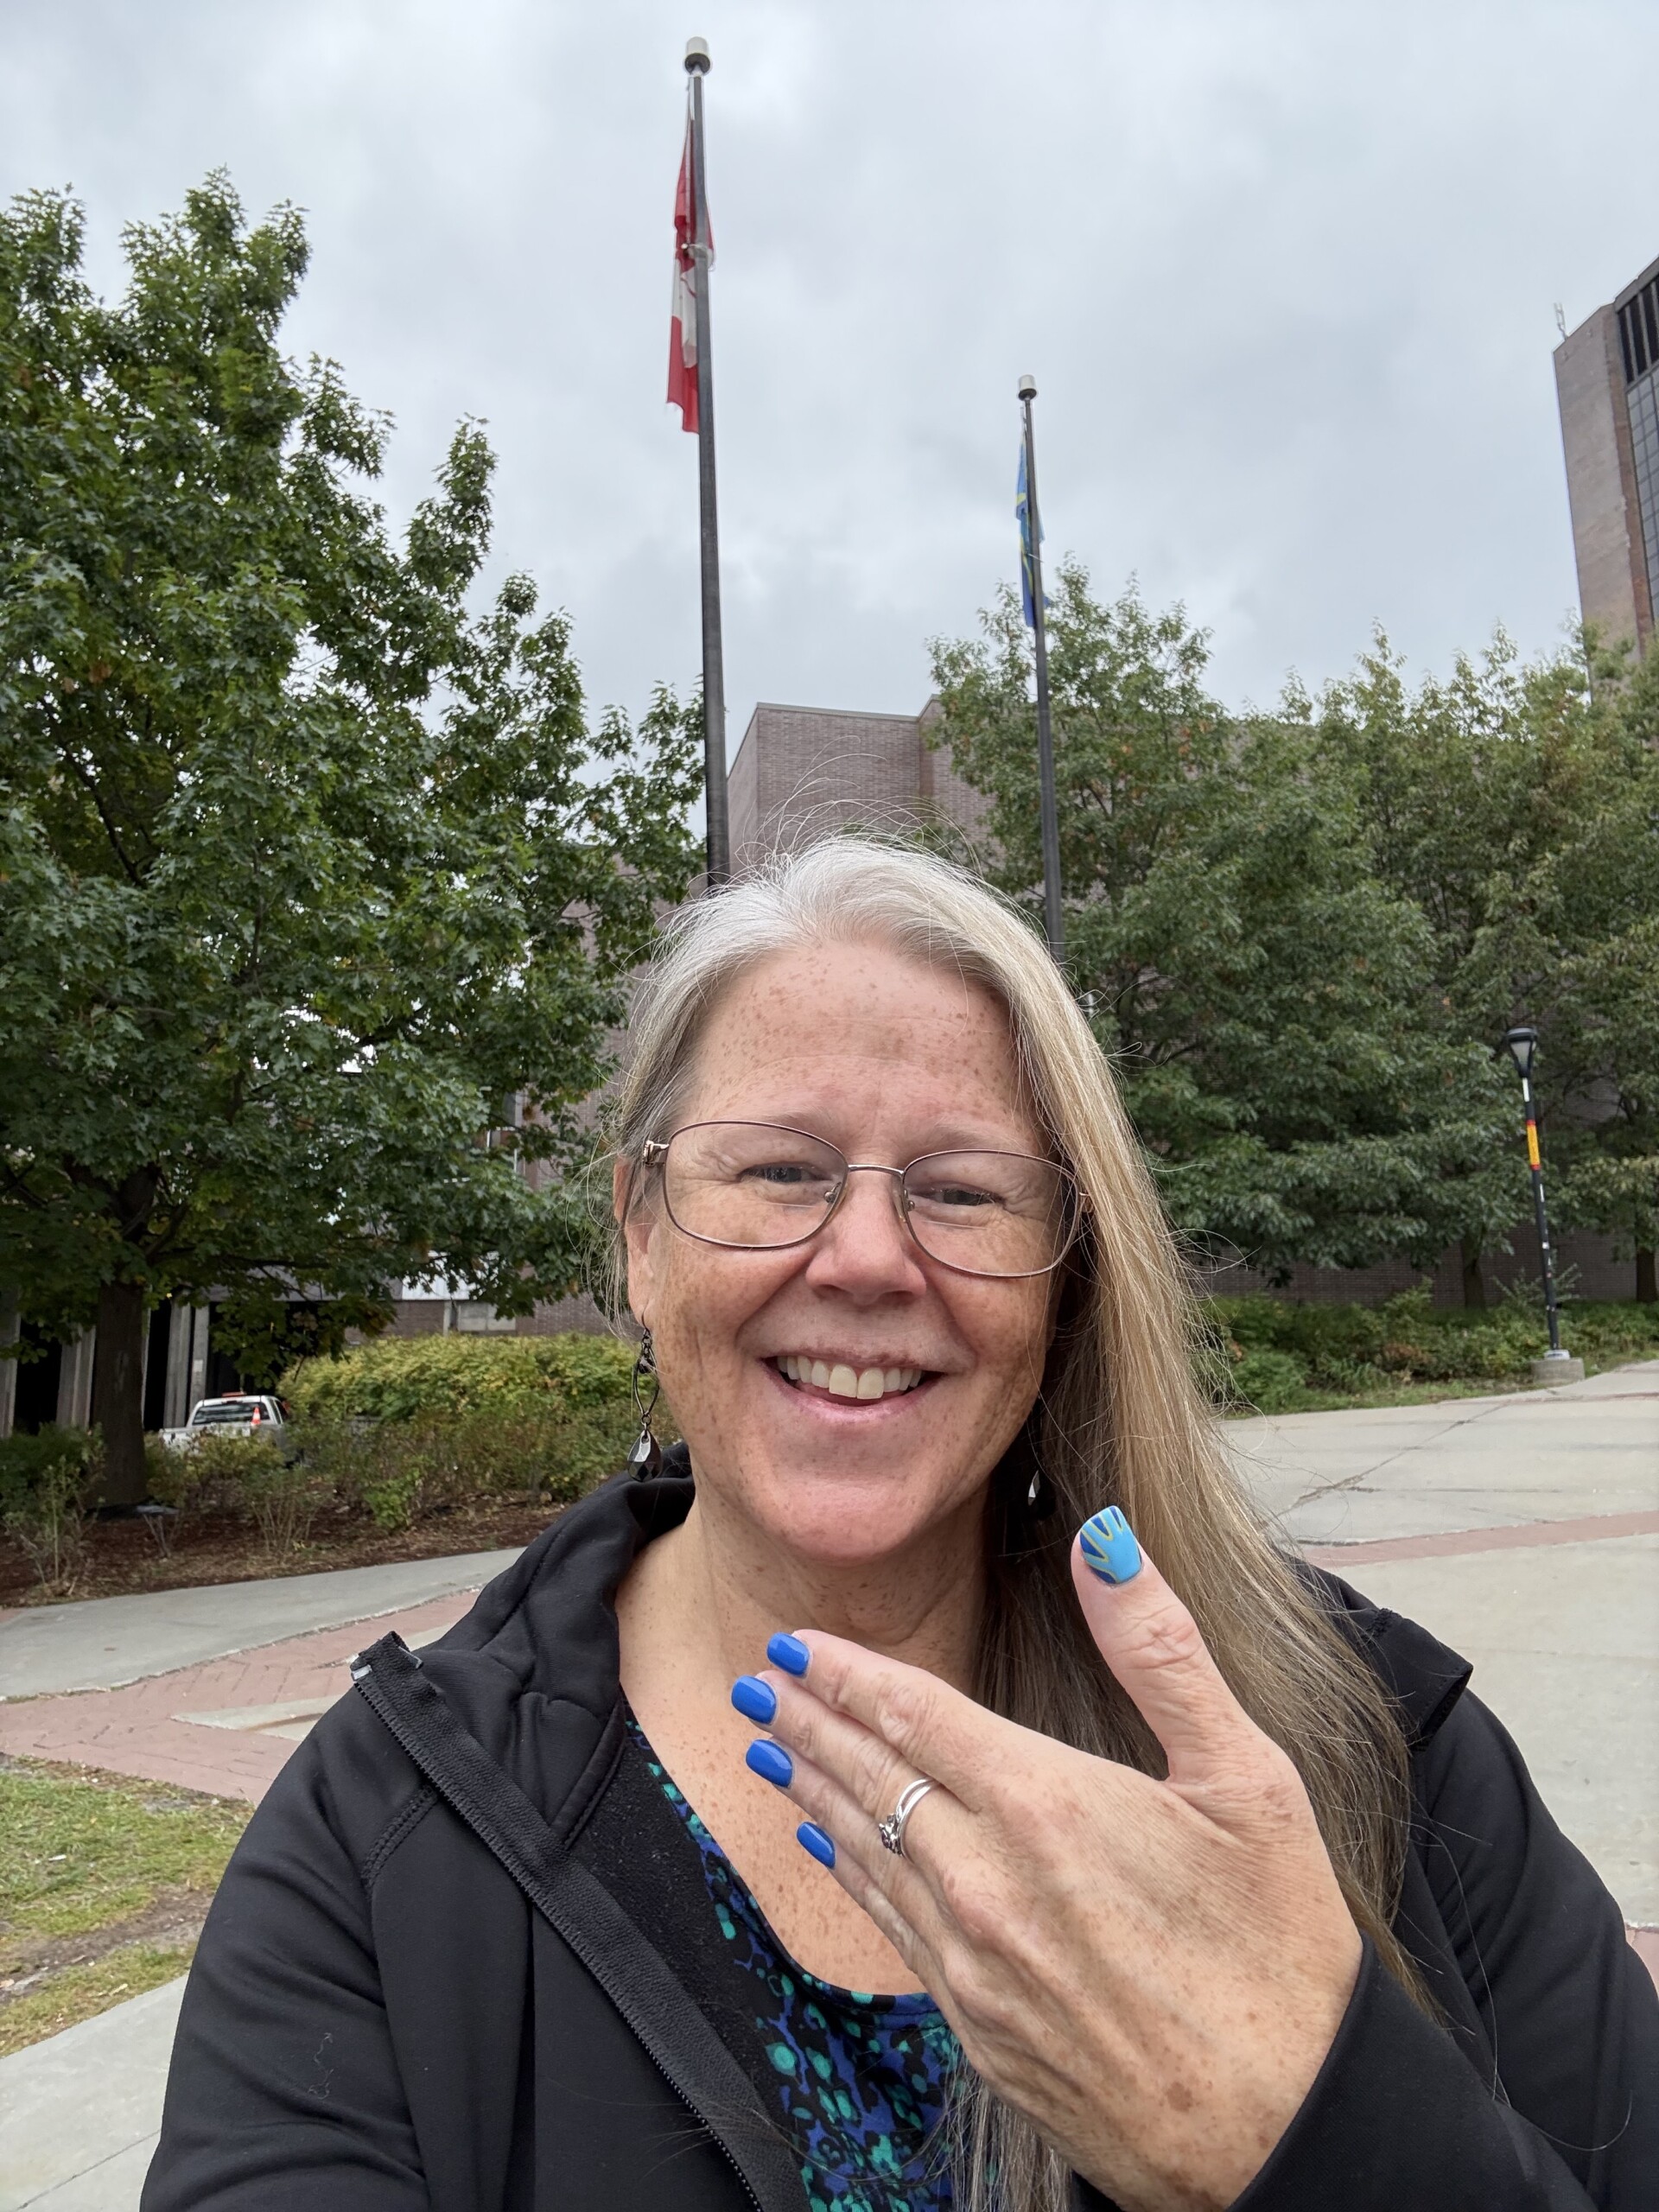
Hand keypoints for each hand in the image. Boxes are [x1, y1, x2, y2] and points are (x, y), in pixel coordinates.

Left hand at [736, 1518, 1362, 2211]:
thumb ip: (1159, 1651)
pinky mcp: (980, 2033)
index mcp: (1048, 1806)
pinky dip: (852, 1875)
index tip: (797, 1642)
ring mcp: (976, 1966)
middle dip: (810, 1722)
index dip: (848, 1674)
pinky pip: (893, 1931)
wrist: (1288, 2131)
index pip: (916, 1717)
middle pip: (873, 1779)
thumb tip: (1103, 1538)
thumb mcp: (1248, 1777)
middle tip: (757, 1680)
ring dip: (814, 1791)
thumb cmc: (1281, 1951)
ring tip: (768, 1747)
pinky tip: (826, 1848)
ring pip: (869, 1853)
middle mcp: (990, 1884)